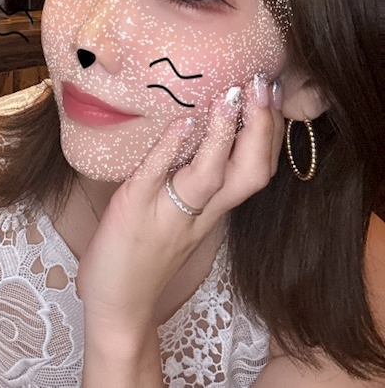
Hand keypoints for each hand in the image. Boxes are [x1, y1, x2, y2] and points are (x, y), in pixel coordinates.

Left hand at [77, 75, 282, 383]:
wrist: (118, 307)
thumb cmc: (144, 260)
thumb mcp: (177, 223)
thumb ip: (187, 188)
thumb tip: (186, 136)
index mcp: (212, 213)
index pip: (256, 172)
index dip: (269, 135)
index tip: (272, 94)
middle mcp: (199, 214)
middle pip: (248, 173)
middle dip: (260, 128)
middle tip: (260, 83)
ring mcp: (168, 213)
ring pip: (209, 176)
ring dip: (222, 136)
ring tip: (228, 96)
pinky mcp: (133, 211)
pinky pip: (156, 177)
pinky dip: (170, 149)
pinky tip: (181, 122)